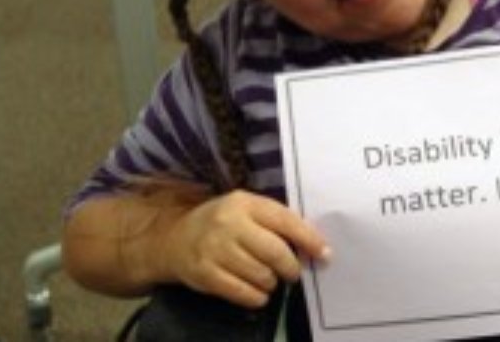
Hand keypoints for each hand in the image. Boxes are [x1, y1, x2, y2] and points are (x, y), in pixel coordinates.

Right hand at [157, 190, 328, 307]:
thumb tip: (314, 245)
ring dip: (272, 282)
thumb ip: (277, 222)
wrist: (174, 238)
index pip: (285, 221)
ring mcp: (215, 250)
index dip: (309, 240)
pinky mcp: (206, 274)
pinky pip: (244, 293)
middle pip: (275, 252)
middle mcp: (229, 223)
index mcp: (245, 203)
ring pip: (262, 275)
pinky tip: (258, 292)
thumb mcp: (247, 210)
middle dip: (291, 267)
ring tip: (269, 278)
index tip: (324, 254)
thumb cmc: (223, 223)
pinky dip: (258, 297)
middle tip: (293, 273)